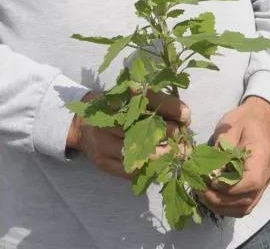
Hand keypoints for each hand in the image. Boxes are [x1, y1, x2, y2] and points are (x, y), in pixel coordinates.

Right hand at [67, 89, 190, 179]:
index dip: (169, 107)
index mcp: (118, 97)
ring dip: (163, 154)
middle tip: (185, 139)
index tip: (186, 115)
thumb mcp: (132, 98)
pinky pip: (130, 170)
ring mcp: (103, 142)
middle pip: (143, 126)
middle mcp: (108, 119)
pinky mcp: (102, 161)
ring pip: (138, 152)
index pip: (147, 98)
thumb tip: (185, 117)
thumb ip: (158, 104)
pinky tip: (162, 165)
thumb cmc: (117, 109)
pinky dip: (149, 169)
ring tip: (179, 153)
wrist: (82, 124)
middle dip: (169, 133)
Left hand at [199, 97, 269, 217]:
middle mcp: (268, 172)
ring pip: (246, 206)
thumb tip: (209, 176)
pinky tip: (214, 198)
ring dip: (223, 207)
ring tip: (205, 196)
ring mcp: (265, 182)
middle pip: (247, 199)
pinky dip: (229, 206)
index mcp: (263, 154)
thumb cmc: (243, 120)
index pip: (252, 181)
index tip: (211, 181)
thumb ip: (220, 154)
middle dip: (221, 200)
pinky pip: (246, 204)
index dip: (229, 187)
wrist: (260, 118)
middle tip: (201, 190)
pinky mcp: (258, 186)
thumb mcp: (228, 130)